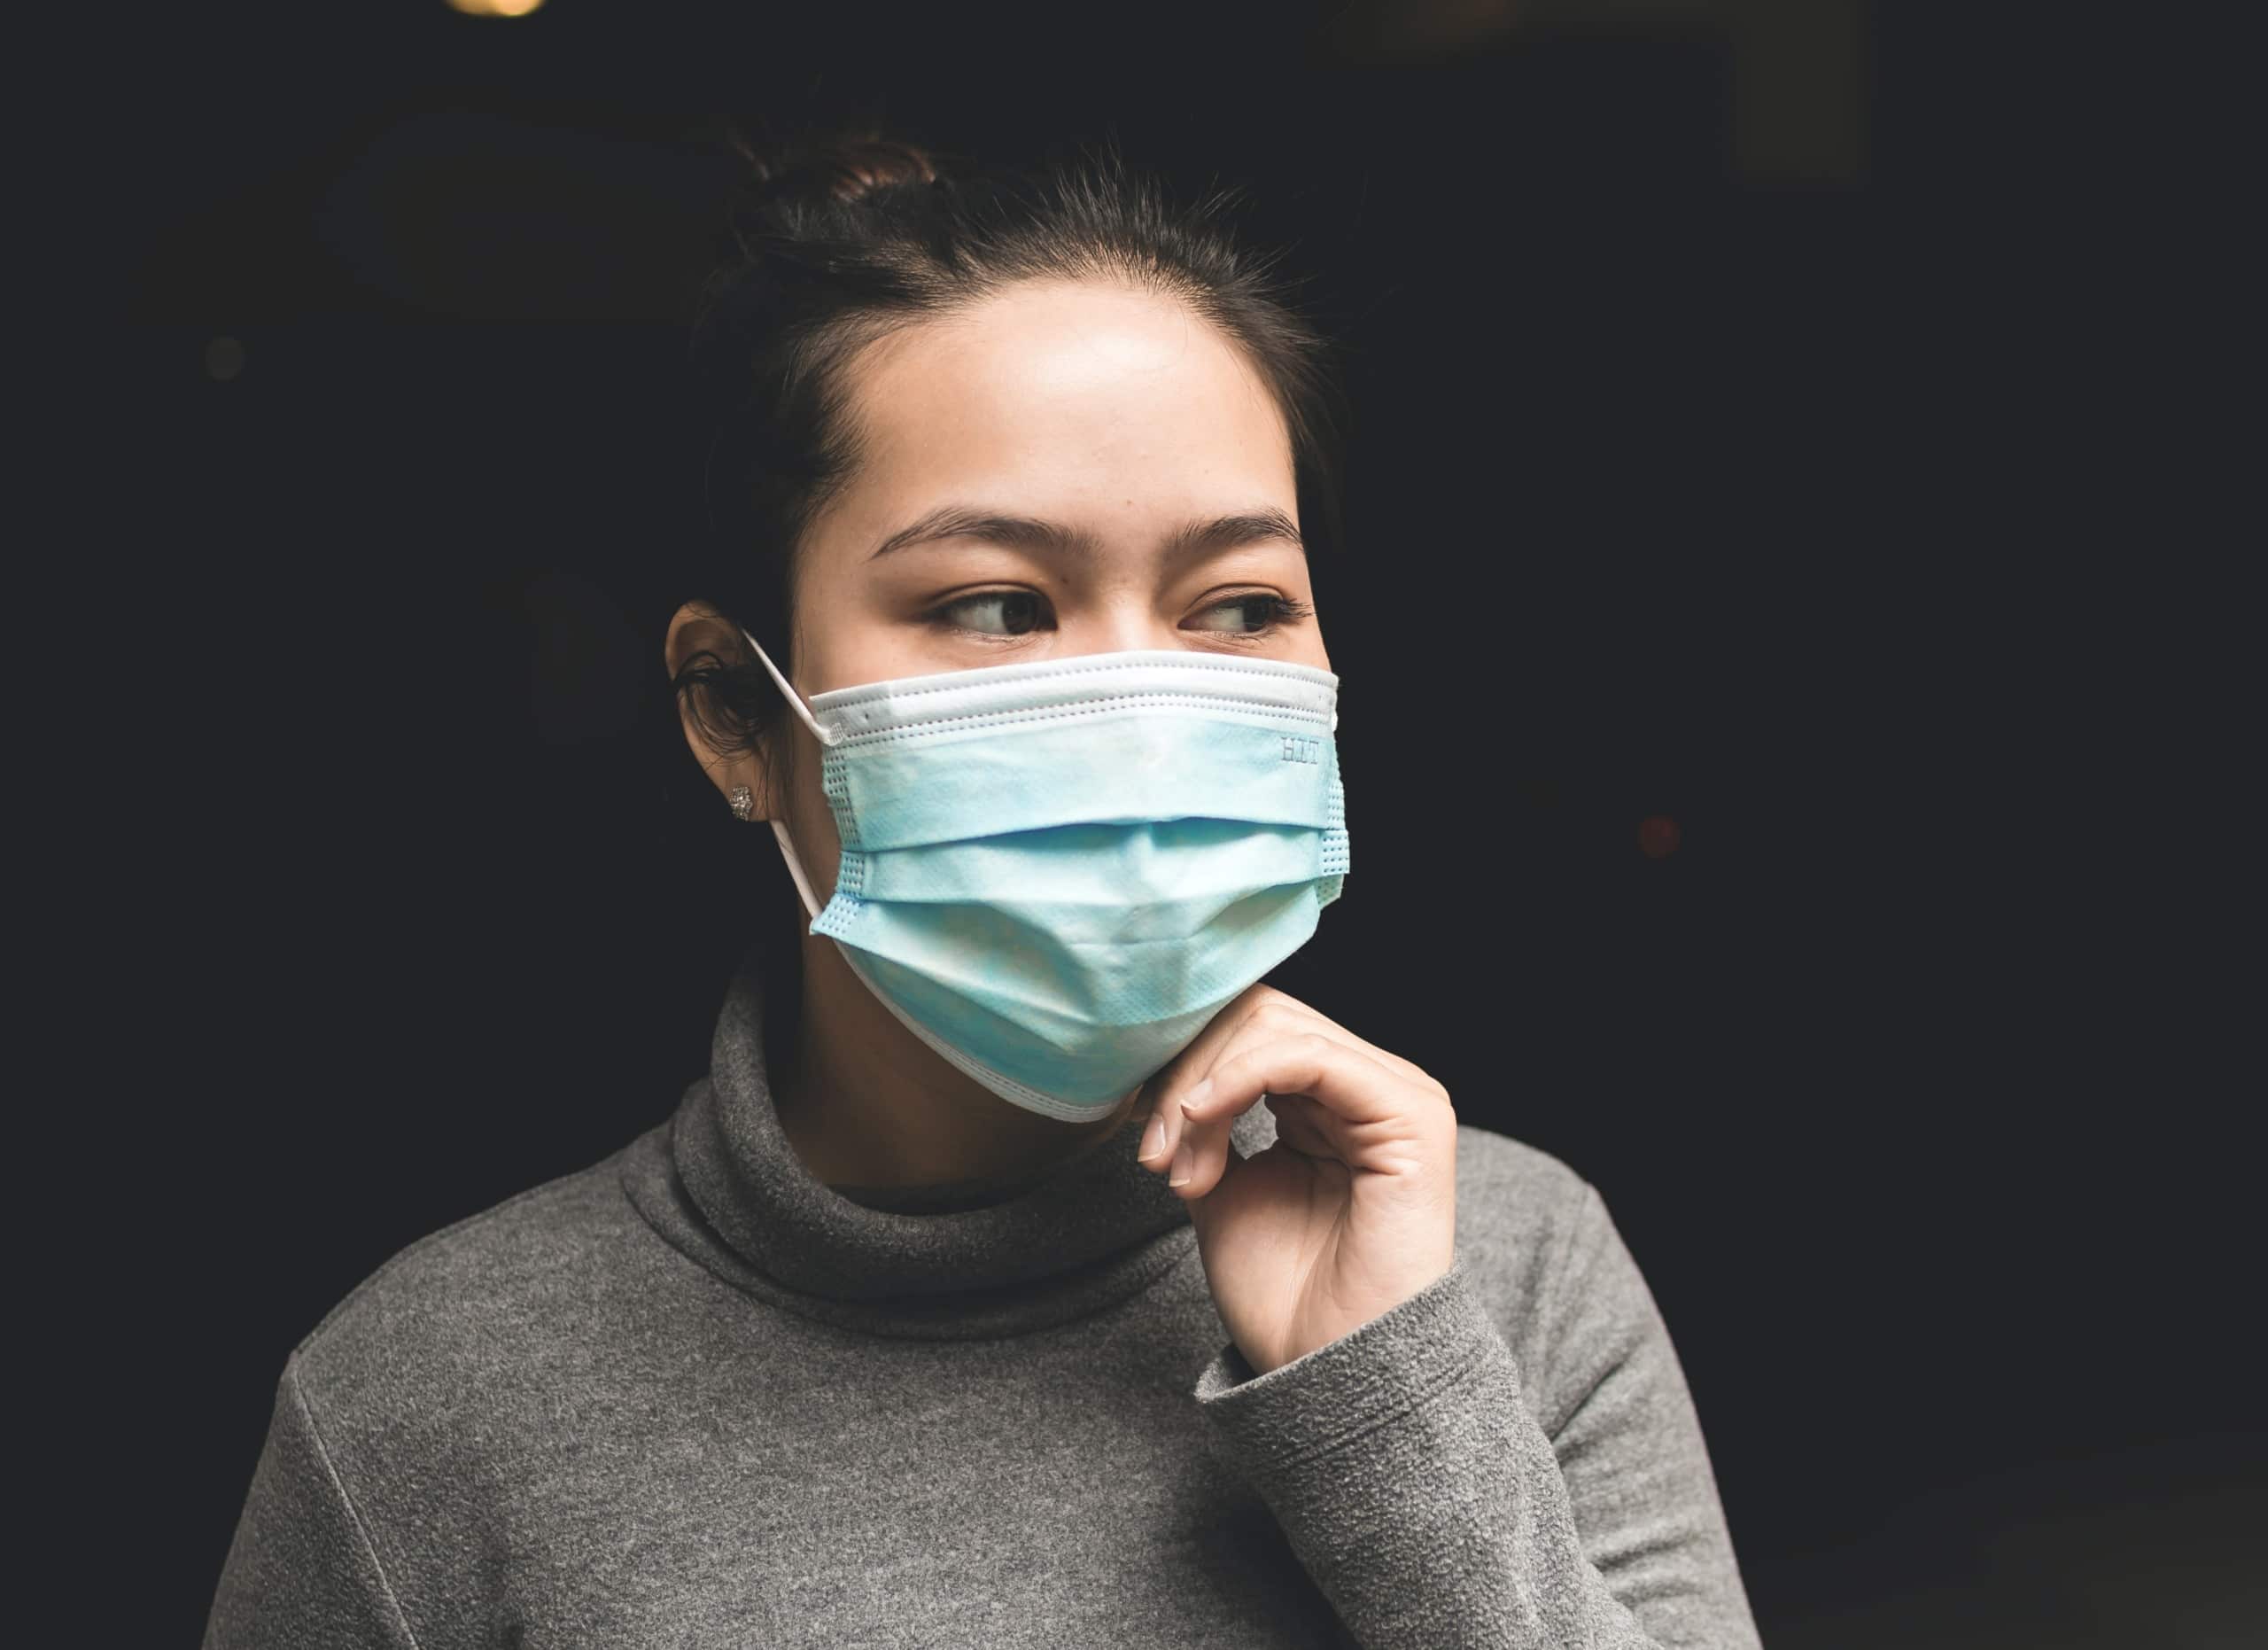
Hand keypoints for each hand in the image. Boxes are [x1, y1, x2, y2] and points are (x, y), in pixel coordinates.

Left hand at [1137, 983, 1457, 1376]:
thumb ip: (1203, 1122)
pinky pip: (1306, 1056)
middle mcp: (1370, 1084)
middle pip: (1257, 1016)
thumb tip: (1165, 1073)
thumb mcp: (1221, 1188)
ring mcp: (1395, 1092)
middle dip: (1186, 1075)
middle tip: (1155, 1155)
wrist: (1329, 1372)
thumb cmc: (1286, 1295)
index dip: (1183, 1067)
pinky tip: (1203, 1123)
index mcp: (1332, 1098)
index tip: (1144, 1146)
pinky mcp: (1410, 1111)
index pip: (1249, 1029)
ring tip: (1181, 1167)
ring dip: (1202, 1088)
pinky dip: (1235, 1079)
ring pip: (1273, 1028)